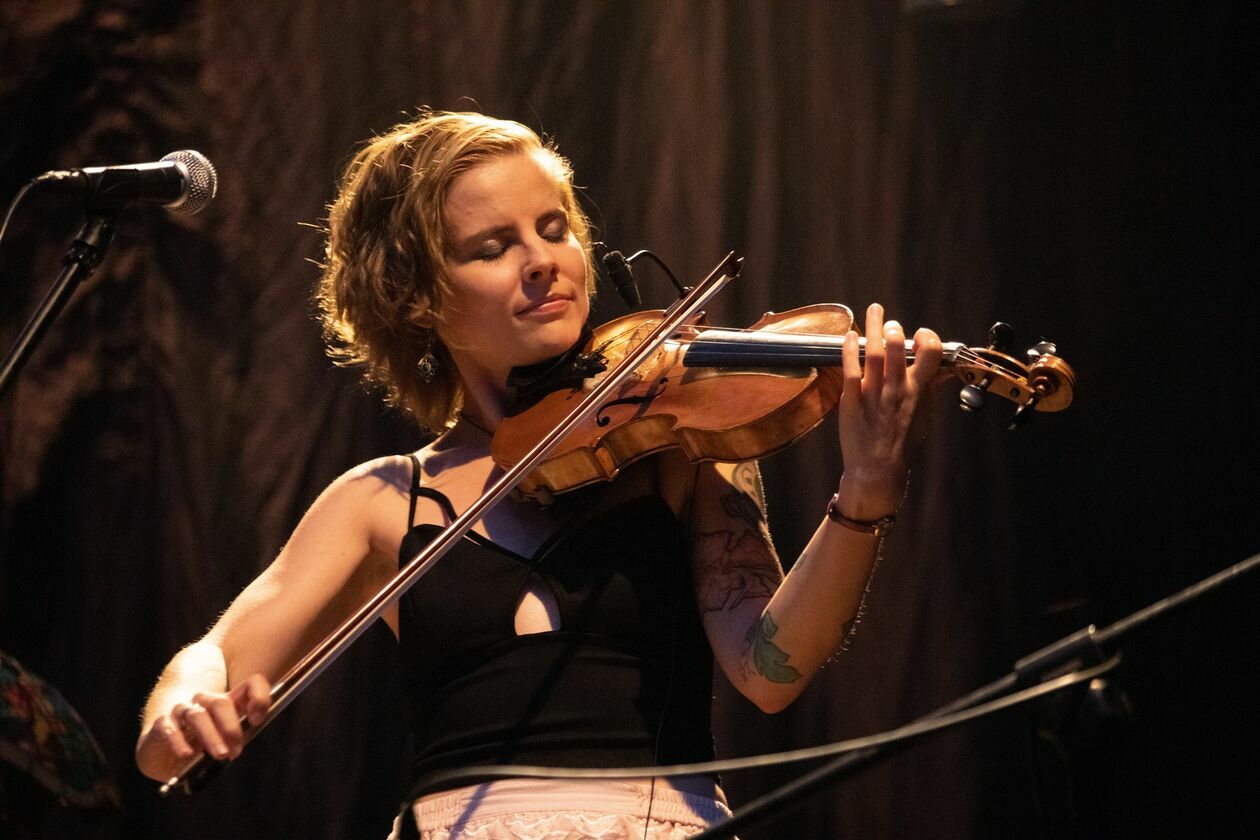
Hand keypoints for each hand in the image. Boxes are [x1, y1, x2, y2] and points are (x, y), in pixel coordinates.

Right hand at [135, 674, 270, 780]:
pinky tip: (186, 753)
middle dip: (231, 727)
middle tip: (236, 751)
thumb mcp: (222, 743)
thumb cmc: (198, 746)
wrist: (163, 755)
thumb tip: (241, 744)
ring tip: (220, 754)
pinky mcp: (162, 724)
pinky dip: (179, 741)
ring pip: (197, 715)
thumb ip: (236, 739)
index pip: (249, 685)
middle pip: (220, 703)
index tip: (257, 720)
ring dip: (211, 735)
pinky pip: (170, 727)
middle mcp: (204, 702)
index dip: (258, 697)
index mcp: (226, 703)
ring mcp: (182, 711)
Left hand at [835, 303, 941, 518]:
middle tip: (890, 323)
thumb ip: (932, 389)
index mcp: (918, 391)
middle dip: (894, 329)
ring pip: (873, 353)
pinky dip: (849, 350)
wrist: (878, 470)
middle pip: (897, 348)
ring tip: (874, 311)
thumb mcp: (925, 415)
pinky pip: (849, 370)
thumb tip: (946, 370)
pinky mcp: (851, 401)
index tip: (922, 336)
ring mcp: (873, 394)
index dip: (928, 339)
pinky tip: (849, 335)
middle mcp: (897, 389)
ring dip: (873, 328)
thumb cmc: (903, 444)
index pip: (931, 354)